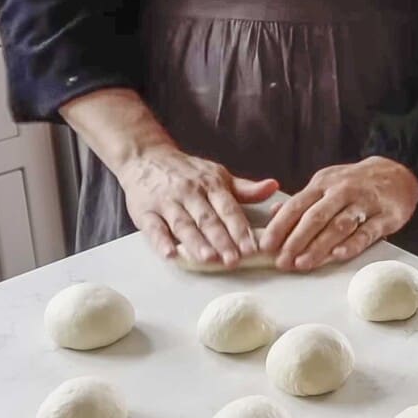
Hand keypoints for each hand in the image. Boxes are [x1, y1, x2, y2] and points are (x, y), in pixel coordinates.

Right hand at [115, 146, 277, 266]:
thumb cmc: (187, 172)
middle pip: (208, 219)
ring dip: (196, 242)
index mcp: (211, 184)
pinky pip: (153, 228)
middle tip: (234, 260)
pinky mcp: (145, 211)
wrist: (144, 156)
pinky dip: (161, 242)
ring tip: (209, 259)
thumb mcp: (217, 175)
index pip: (228, 209)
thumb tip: (273, 187)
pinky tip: (170, 254)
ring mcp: (166, 202)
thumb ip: (244, 189)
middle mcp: (190, 192)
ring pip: (183, 224)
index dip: (240, 229)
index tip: (252, 248)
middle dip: (222, 240)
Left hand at [260, 156, 417, 270]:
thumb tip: (274, 213)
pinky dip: (352, 244)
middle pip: (315, 217)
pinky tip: (338, 255)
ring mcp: (365, 202)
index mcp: (324, 183)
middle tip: (283, 261)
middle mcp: (342, 191)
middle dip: (296, 240)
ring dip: (319, 246)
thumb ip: (302, 200)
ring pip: (339, 226)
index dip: (280, 226)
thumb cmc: (356, 183)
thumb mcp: (326, 183)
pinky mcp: (385, 216)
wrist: (398, 172)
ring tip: (303, 264)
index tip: (266, 245)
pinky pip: (367, 232)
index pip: (297, 205)